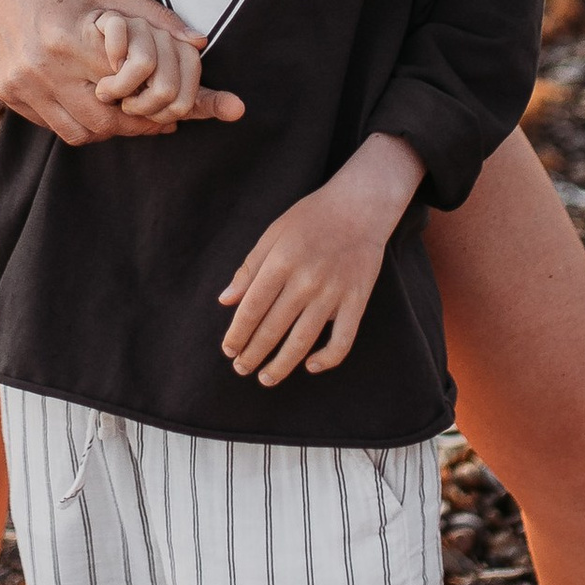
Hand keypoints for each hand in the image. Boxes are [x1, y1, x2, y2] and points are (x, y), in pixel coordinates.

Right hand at [0, 0, 244, 146]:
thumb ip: (153, 18)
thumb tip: (199, 42)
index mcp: (69, 38)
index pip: (126, 91)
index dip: (155, 105)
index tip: (174, 110)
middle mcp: (42, 67)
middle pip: (103, 122)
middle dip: (136, 126)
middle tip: (157, 120)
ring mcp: (21, 84)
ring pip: (78, 133)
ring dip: (108, 130)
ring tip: (126, 113)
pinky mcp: (7, 92)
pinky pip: (52, 125)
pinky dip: (78, 123)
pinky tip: (93, 105)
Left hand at [219, 136, 421, 385]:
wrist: (360, 206)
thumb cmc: (311, 217)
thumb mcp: (273, 233)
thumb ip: (249, 268)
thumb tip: (225, 301)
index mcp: (281, 262)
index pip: (252, 309)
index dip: (237, 334)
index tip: (228, 349)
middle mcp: (305, 281)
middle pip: (273, 328)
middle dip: (253, 353)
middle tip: (241, 368)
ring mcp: (333, 293)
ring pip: (303, 341)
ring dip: (281, 364)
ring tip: (266, 378)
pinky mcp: (356, 300)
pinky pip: (342, 339)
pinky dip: (327, 358)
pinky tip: (311, 366)